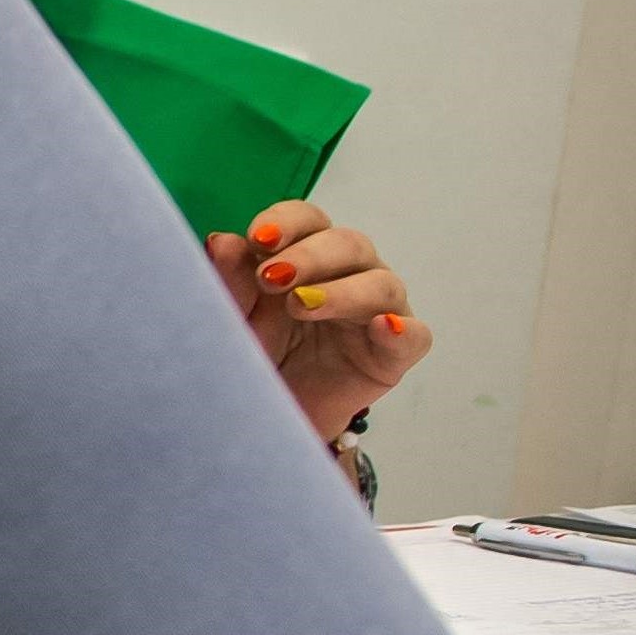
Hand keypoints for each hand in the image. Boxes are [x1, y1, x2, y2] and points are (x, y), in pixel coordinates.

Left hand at [207, 202, 428, 445]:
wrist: (269, 414)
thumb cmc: (256, 354)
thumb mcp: (234, 319)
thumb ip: (229, 282)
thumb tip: (221, 241)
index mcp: (307, 254)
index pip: (308, 220)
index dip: (287, 222)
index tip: (257, 238)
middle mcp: (350, 273)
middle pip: (348, 244)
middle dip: (309, 256)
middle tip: (271, 276)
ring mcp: (379, 310)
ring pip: (380, 284)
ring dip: (342, 292)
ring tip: (301, 305)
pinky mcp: (396, 353)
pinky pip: (414, 336)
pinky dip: (401, 330)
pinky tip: (382, 327)